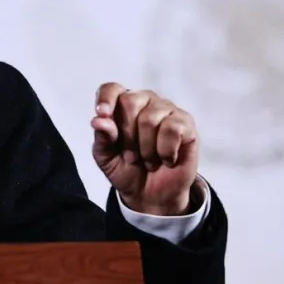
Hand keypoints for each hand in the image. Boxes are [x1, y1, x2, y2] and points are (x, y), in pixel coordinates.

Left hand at [90, 83, 199, 215]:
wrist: (150, 193)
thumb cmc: (125, 168)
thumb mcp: (106, 157)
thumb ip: (102, 137)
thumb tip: (98, 120)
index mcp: (120, 105)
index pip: (111, 89)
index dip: (105, 99)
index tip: (102, 113)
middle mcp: (144, 101)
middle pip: (130, 102)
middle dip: (127, 136)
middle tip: (131, 156)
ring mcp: (166, 109)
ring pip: (150, 118)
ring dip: (146, 149)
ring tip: (148, 160)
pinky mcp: (185, 122)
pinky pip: (173, 128)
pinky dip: (165, 151)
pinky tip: (166, 159)